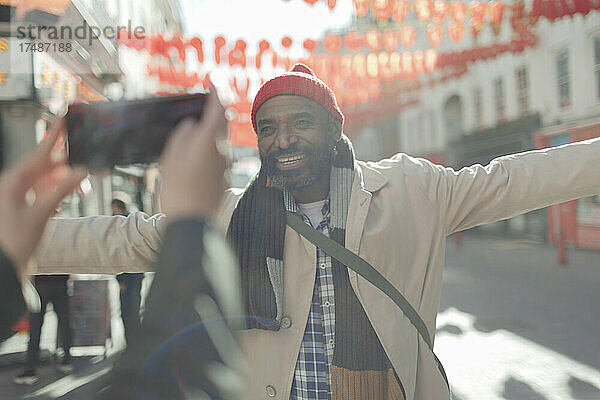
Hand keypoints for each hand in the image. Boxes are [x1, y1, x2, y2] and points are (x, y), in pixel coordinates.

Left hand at [0, 119, 86, 278]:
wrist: (5, 267)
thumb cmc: (13, 242)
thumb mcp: (41, 214)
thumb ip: (61, 190)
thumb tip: (79, 171)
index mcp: (13, 181)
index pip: (40, 152)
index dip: (55, 134)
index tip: (66, 116)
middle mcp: (14, 185)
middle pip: (46, 165)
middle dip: (67, 166)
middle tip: (87, 166)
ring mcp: (18, 195)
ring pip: (47, 179)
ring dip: (64, 182)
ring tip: (80, 189)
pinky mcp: (23, 205)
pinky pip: (44, 191)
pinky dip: (58, 192)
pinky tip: (67, 196)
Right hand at [160, 83, 228, 219]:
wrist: (194, 223)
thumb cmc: (178, 191)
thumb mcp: (171, 158)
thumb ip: (182, 136)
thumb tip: (192, 125)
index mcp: (209, 141)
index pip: (217, 109)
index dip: (216, 92)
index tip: (212, 81)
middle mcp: (223, 151)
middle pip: (222, 124)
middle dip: (214, 112)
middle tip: (203, 106)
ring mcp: (226, 166)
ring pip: (220, 142)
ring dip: (209, 134)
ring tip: (192, 137)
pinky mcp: (225, 178)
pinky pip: (217, 157)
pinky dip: (208, 151)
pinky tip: (194, 159)